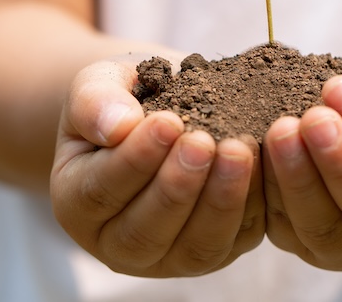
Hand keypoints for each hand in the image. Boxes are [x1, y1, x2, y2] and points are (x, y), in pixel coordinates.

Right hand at [50, 58, 265, 276]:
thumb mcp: (98, 85)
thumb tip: (117, 126)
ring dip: (221, 200)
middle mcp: (119, 243)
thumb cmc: (123, 98)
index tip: (167, 122)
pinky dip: (254, 202)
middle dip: (178, 187)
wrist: (163, 105)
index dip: (135, 159)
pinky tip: (264, 162)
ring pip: (196, 247)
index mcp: (77, 204)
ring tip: (239, 150)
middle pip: (146, 233)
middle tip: (203, 141)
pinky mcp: (218, 249)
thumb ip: (95, 102)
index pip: (101, 192)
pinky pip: (239, 238)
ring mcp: (171, 256)